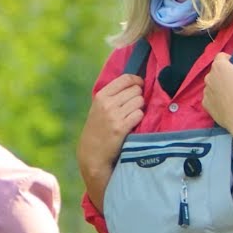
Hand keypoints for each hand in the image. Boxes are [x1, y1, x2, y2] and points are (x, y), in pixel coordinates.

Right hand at [78, 73, 144, 208]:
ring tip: (131, 117)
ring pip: (139, 101)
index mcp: (101, 96)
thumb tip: (135, 82)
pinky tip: (132, 125)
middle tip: (133, 107)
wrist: (92, 154)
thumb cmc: (97, 130)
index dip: (137, 80)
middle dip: (138, 97)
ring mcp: (114, 116)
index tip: (140, 85)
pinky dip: (139, 119)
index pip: (125, 79)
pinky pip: (139, 115)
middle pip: (135, 90)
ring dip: (139, 108)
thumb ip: (113, 95)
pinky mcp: (121, 128)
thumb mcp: (98, 108)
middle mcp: (107, 103)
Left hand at [203, 39, 232, 132]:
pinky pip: (210, 97)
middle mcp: (208, 77)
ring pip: (213, 83)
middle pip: (217, 70)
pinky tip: (227, 103)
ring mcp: (205, 91)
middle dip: (225, 73)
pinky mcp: (205, 104)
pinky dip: (216, 98)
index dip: (231, 61)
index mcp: (219, 66)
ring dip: (220, 85)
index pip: (222, 56)